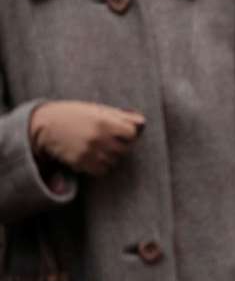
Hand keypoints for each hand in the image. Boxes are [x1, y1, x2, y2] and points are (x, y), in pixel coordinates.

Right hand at [28, 101, 145, 175]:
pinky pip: (102, 170)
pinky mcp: (80, 163)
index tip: (121, 132)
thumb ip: (122, 116)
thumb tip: (143, 123)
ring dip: (111, 156)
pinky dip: (102, 166)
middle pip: (125, 148)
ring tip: (99, 148)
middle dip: (120, 145)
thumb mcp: (98, 109)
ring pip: (115, 161)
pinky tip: (94, 157)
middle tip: (109, 140)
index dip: (128, 133)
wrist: (45, 124)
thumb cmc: (75, 114)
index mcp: (104, 121)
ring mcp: (89, 151)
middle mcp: (98, 137)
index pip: (132, 133)